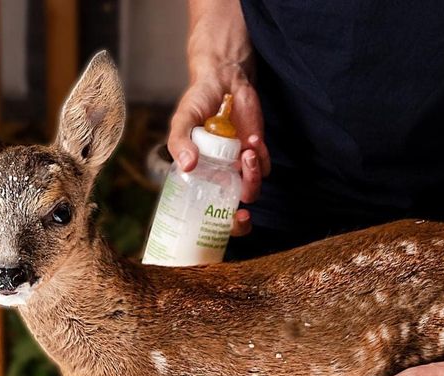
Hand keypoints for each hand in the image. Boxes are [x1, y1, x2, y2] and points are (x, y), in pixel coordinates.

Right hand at [168, 62, 269, 236]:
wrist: (223, 80)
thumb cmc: (198, 102)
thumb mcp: (182, 119)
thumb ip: (179, 141)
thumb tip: (187, 165)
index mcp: (199, 177)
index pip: (208, 213)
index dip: (219, 227)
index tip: (225, 225)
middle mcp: (220, 177)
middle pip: (234, 212)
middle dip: (241, 221)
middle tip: (242, 215)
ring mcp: (239, 167)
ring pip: (251, 189)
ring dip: (252, 177)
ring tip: (247, 153)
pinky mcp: (257, 152)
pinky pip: (264, 166)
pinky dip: (262, 156)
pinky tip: (252, 139)